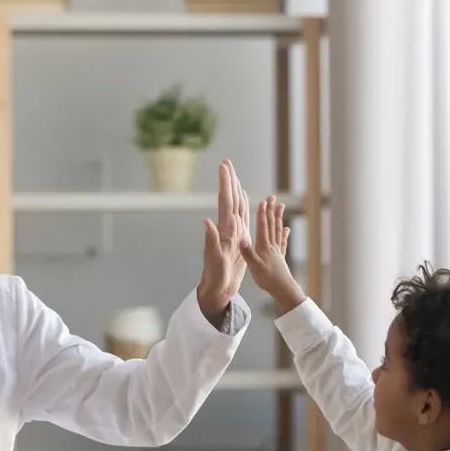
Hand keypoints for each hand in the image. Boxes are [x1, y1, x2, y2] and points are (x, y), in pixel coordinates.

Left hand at [197, 160, 251, 321]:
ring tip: (234, 174)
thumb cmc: (216, 276)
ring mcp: (233, 231)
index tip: (224, 166)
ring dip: (235, 188)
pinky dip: (243, 204)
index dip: (225, 182)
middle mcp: (228, 227)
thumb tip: (206, 221)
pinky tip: (243, 197)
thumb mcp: (214, 259)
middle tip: (227, 162)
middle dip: (229, 180)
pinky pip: (242, 215)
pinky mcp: (239, 237)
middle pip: (230, 198)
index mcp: (225, 229)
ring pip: (236, 205)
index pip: (225, 200)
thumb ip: (210, 240)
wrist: (218, 287)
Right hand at [241, 195, 306, 314]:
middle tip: (273, 197)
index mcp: (264, 247)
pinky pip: (282, 242)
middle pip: (271, 224)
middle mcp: (272, 246)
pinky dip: (284, 234)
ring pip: (278, 230)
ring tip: (281, 207)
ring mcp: (277, 251)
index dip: (262, 214)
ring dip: (278, 218)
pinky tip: (287, 229)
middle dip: (271, 210)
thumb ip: (248, 253)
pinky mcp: (281, 257)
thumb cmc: (267, 279)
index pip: (263, 227)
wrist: (282, 289)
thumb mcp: (254, 267)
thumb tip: (241, 239)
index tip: (263, 201)